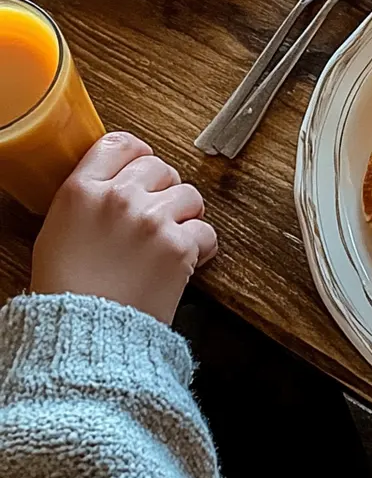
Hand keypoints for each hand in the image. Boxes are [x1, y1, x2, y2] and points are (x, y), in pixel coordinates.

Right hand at [31, 131, 217, 323]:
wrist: (86, 333)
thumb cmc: (69, 289)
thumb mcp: (58, 231)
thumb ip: (87, 198)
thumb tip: (117, 181)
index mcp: (82, 190)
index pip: (120, 144)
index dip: (139, 155)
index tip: (145, 171)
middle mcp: (118, 198)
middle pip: (160, 167)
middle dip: (164, 190)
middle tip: (159, 215)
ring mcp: (151, 219)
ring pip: (190, 194)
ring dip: (186, 216)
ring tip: (170, 240)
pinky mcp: (179, 246)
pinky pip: (206, 231)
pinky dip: (201, 248)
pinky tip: (185, 262)